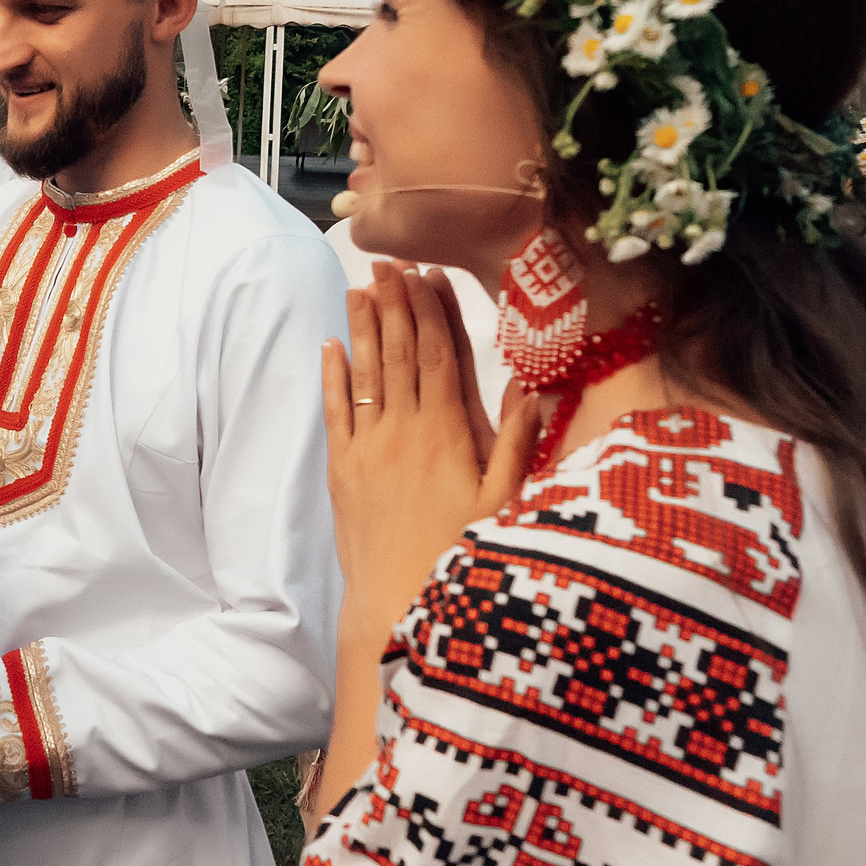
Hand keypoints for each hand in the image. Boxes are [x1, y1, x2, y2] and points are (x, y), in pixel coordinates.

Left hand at [323, 269, 536, 655]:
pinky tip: (330, 347)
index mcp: (447, 433)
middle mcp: (403, 430)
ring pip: (365, 373)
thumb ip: (518, 443)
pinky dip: (333, 376)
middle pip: (400, 353)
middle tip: (387, 262)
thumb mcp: (504, 502)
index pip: (440, 355)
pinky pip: (335, 411)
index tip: (426, 273)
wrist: (398, 602)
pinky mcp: (341, 470)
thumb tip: (535, 389)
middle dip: (395, 304)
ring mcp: (368, 448)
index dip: (432, 311)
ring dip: (362, 328)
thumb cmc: (462, 555)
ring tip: (358, 288)